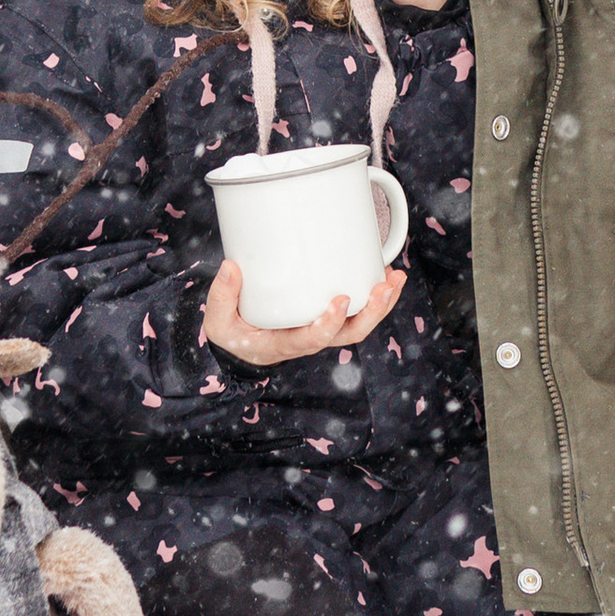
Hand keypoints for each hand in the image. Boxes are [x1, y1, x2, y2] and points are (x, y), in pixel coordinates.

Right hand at [202, 255, 407, 366]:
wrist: (242, 348)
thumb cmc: (233, 336)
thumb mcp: (219, 323)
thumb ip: (221, 298)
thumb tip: (230, 267)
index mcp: (286, 343)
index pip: (314, 339)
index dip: (331, 322)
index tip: (341, 300)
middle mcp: (311, 339)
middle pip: (351, 334)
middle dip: (373, 312)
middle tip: (385, 285)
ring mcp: (323, 329)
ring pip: (360, 324)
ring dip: (383, 303)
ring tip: (395, 277)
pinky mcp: (328, 318)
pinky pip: (358, 313)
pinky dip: (375, 296)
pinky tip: (384, 273)